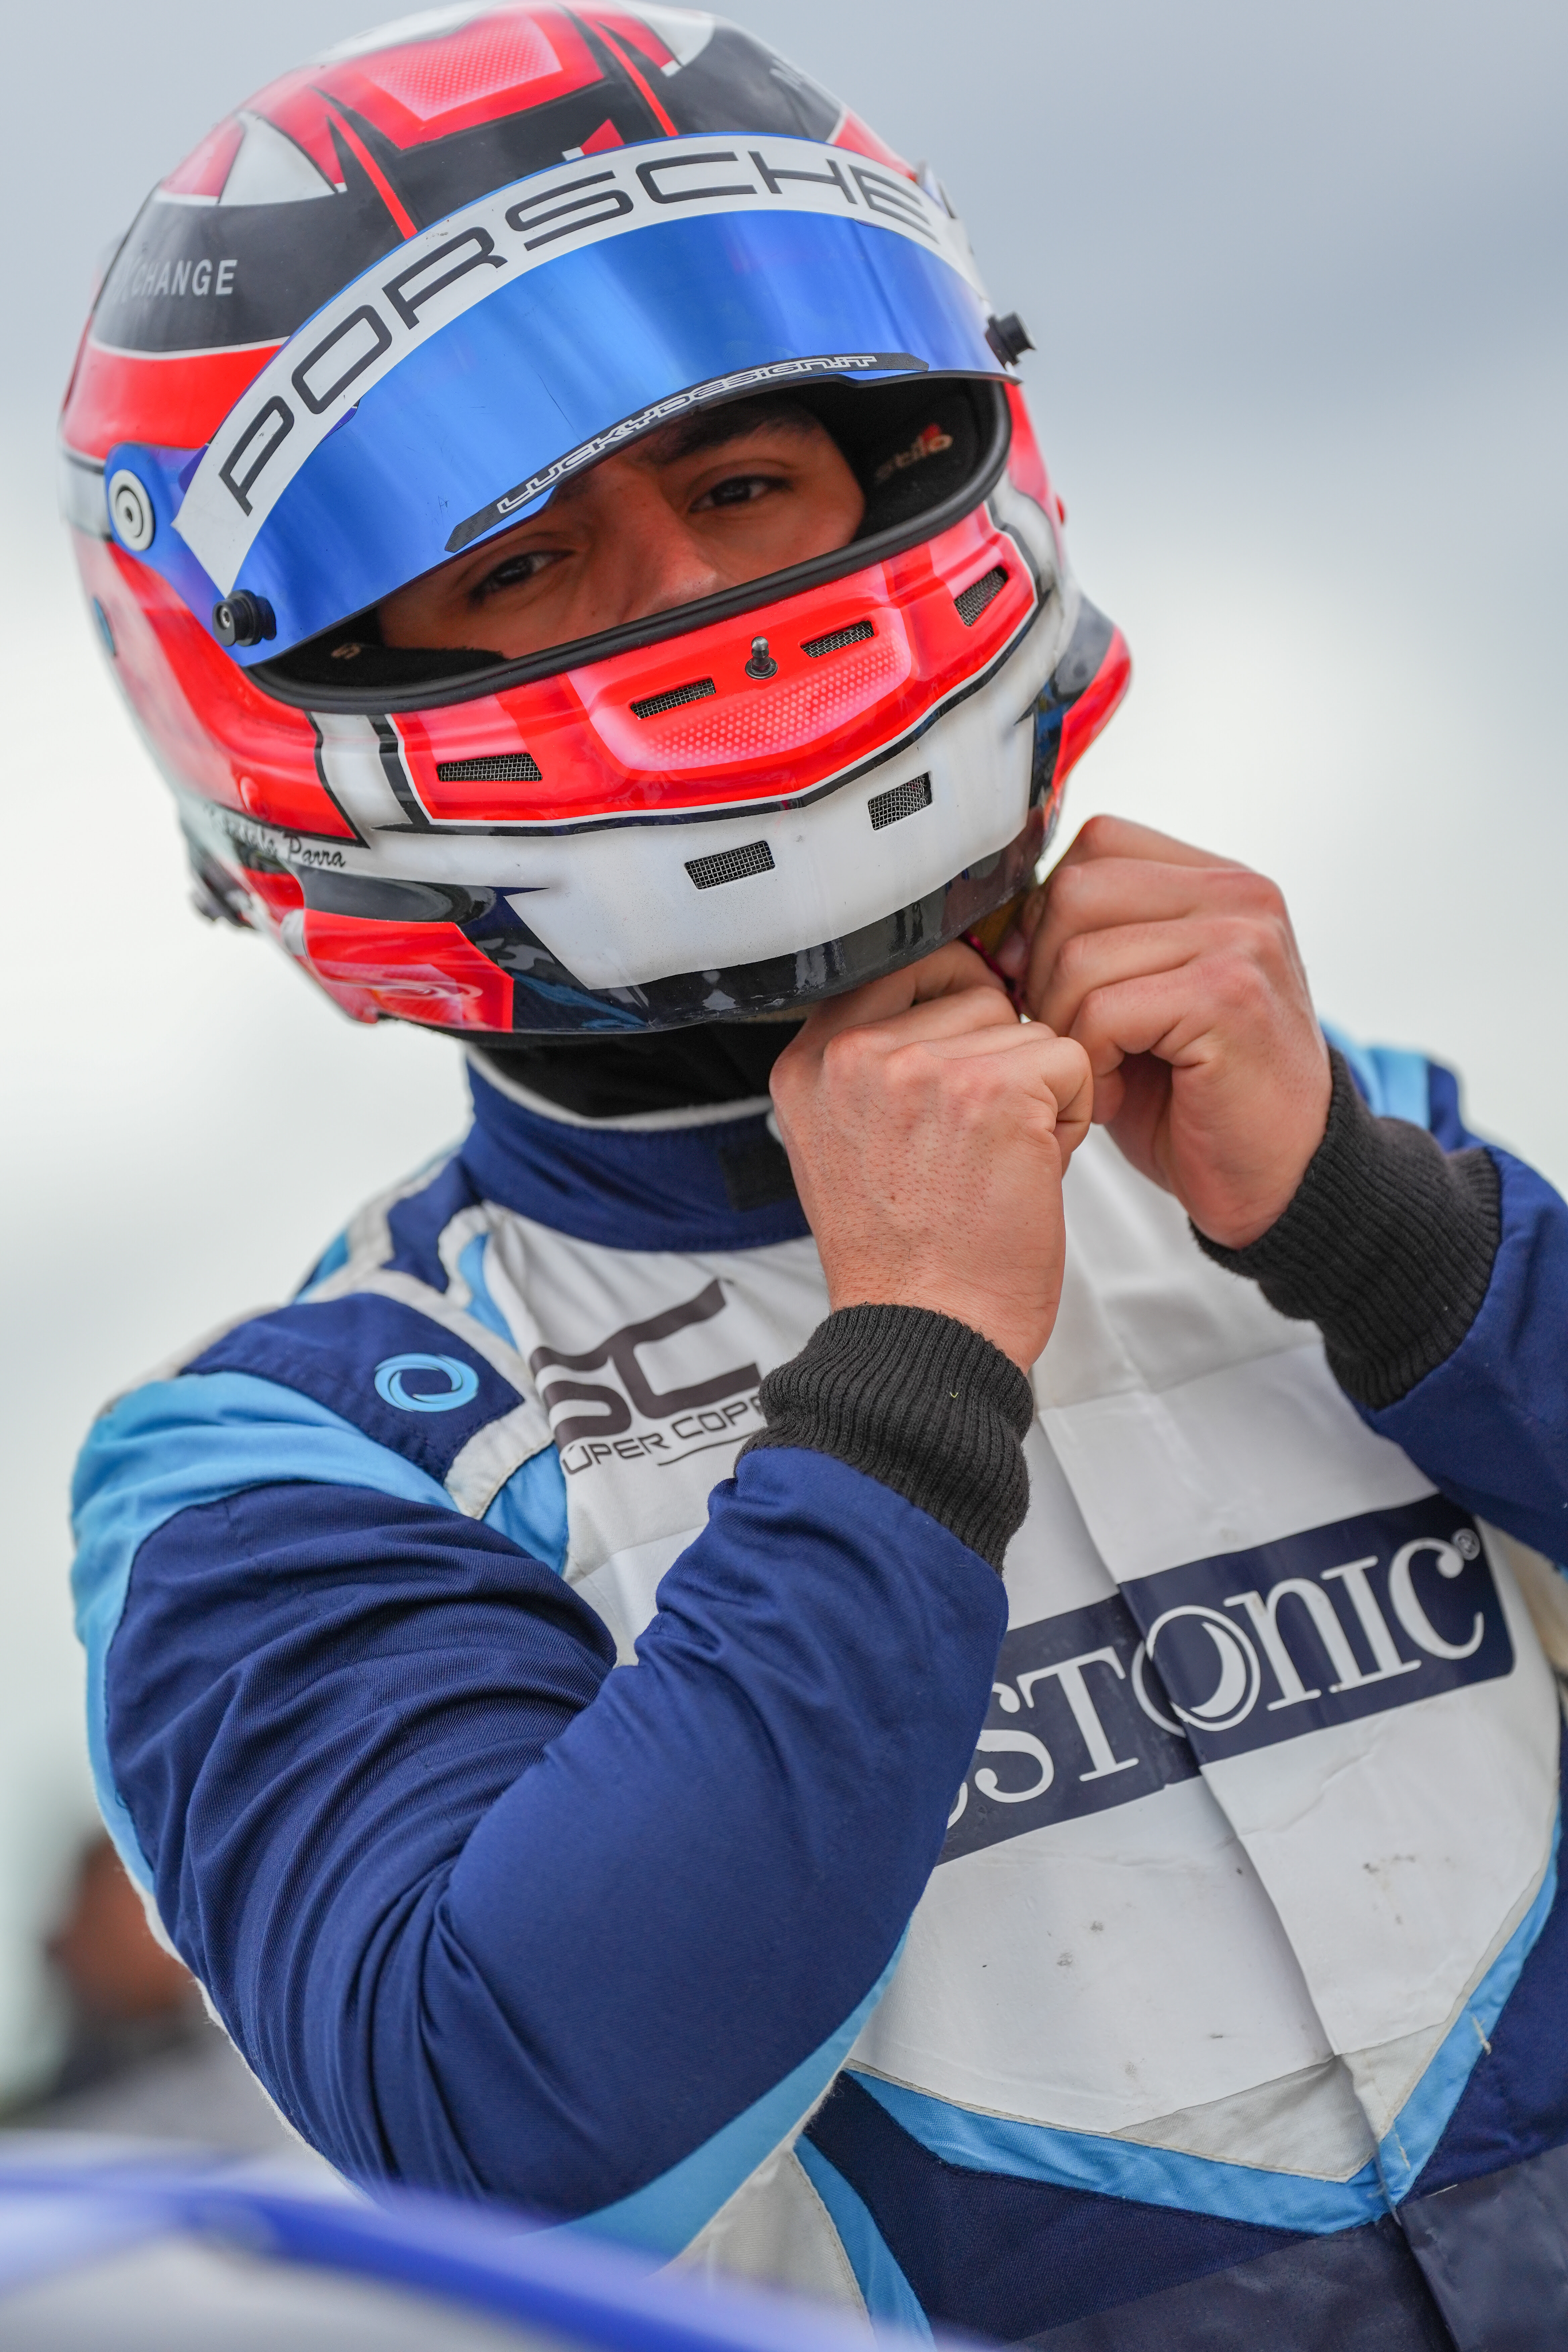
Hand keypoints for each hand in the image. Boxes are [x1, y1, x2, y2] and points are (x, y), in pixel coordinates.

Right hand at [770, 945, 1093, 1369]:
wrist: (926, 1334)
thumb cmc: (902, 1258)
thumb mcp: (845, 1141)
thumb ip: (876, 1062)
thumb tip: (946, 994)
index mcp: (811, 1061)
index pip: (898, 964)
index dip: (949, 1006)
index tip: (953, 1068)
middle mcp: (853, 1056)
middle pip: (971, 989)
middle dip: (994, 1056)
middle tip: (972, 1140)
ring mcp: (920, 1069)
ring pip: (1025, 1026)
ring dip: (1034, 1091)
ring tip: (997, 1159)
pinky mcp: (992, 1092)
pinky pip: (1068, 1059)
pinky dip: (1069, 1115)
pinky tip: (1028, 1168)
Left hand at [995, 816, 1329, 1247]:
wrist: (1278, 1176)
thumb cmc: (1199, 1095)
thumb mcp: (1137, 997)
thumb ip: (1090, 940)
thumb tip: (1002, 924)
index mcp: (1216, 883)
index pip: (1097, 844)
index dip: (1047, 914)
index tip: (1046, 981)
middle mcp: (1239, 897)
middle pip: (1076, 890)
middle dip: (1043, 973)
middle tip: (1066, 1037)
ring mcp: (1241, 941)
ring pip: (1079, 954)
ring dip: (1063, 1026)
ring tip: (1094, 1071)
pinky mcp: (1229, 997)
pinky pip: (1103, 1010)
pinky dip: (1089, 1064)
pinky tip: (1112, 1095)